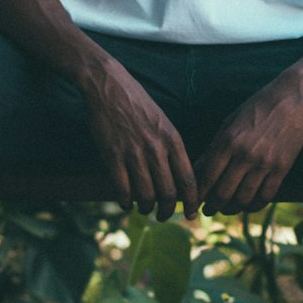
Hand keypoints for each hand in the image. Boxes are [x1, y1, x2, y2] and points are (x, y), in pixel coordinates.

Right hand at [82, 62, 197, 221]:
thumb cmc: (138, 105)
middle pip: (168, 193)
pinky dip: (126, 201)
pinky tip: (126, 202)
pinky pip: (122, 188)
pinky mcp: (113, 155)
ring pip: (146, 195)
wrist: (110, 86)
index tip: (192, 213)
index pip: (189, 179)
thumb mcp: (164, 122)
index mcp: (173, 140)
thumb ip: (171, 147)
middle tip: (164, 215)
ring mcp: (134, 153)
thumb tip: (179, 176)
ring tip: (144, 208)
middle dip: (168, 211)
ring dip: (146, 207)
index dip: (192, 201)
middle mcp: (156, 149)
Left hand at [194, 82, 302, 214]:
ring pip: (244, 198)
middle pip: (223, 193)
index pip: (207, 178)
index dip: (198, 195)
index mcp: (228, 142)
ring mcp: (265, 163)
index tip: (194, 203)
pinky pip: (266, 196)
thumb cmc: (256, 108)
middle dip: (212, 207)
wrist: (291, 99)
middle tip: (208, 211)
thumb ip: (213, 148)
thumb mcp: (229, 123)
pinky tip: (248, 206)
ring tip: (227, 210)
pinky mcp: (282, 167)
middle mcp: (244, 155)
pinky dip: (255, 206)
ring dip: (232, 209)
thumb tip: (196, 170)